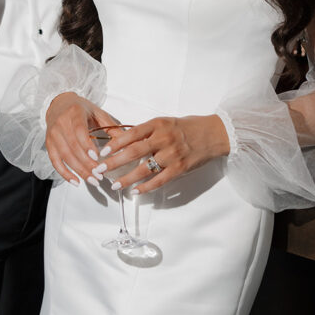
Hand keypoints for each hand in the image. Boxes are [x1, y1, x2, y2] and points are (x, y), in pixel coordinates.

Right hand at [45, 92, 119, 185]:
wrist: (59, 104)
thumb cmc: (80, 109)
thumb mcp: (97, 113)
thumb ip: (111, 126)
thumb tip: (127, 141)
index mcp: (75, 113)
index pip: (79, 131)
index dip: (87, 145)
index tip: (97, 157)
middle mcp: (61, 123)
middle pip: (72, 147)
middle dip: (86, 164)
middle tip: (100, 175)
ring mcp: (53, 134)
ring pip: (65, 156)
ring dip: (79, 171)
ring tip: (93, 180)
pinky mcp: (49, 144)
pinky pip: (55, 161)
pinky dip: (64, 173)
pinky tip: (76, 181)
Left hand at [95, 115, 229, 194]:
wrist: (214, 134)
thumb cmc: (188, 127)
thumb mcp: (166, 122)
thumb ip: (148, 131)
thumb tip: (123, 141)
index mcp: (158, 124)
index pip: (132, 134)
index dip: (116, 144)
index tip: (103, 152)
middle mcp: (164, 139)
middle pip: (134, 152)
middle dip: (114, 162)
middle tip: (100, 170)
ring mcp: (172, 154)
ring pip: (145, 169)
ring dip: (127, 178)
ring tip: (115, 185)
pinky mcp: (180, 168)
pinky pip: (159, 180)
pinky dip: (146, 187)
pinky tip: (135, 191)